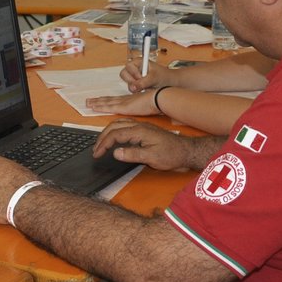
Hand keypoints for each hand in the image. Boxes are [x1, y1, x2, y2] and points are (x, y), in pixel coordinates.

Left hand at [86, 90, 157, 116]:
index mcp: (130, 100)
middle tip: (88, 100)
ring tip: (87, 103)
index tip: (99, 100)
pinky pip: (109, 107)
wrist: (159, 98)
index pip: (115, 100)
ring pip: (106, 102)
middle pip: (108, 100)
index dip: (106, 100)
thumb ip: (142, 108)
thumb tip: (142, 111)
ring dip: (96, 102)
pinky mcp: (123, 106)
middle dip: (98, 100)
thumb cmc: (156, 103)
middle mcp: (125, 100)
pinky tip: (94, 107)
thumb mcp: (147, 106)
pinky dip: (100, 107)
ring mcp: (123, 102)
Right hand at [91, 118, 214, 170]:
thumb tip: (115, 153)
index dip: (103, 144)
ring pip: (118, 124)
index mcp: (139, 131)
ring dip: (107, 132)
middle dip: (102, 138)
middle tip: (96, 150)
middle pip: (113, 126)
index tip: (97, 154)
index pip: (115, 135)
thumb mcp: (152, 158)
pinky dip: (115, 130)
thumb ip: (132, 154)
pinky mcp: (144, 129)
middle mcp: (138, 126)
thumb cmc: (171, 155)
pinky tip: (114, 136)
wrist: (186, 151)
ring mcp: (141, 126)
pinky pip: (124, 125)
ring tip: (101, 143)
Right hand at [121, 60, 174, 92]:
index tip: (141, 78)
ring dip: (137, 88)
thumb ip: (143, 82)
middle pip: (124, 75)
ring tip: (147, 87)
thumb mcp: (154, 78)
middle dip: (133, 82)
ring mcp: (135, 77)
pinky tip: (147, 90)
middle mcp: (135, 69)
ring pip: (128, 84)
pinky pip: (132, 89)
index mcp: (138, 62)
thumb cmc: (165, 76)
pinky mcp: (137, 85)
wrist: (172, 83)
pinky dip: (139, 92)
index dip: (133, 74)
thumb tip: (133, 87)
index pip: (128, 67)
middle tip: (143, 85)